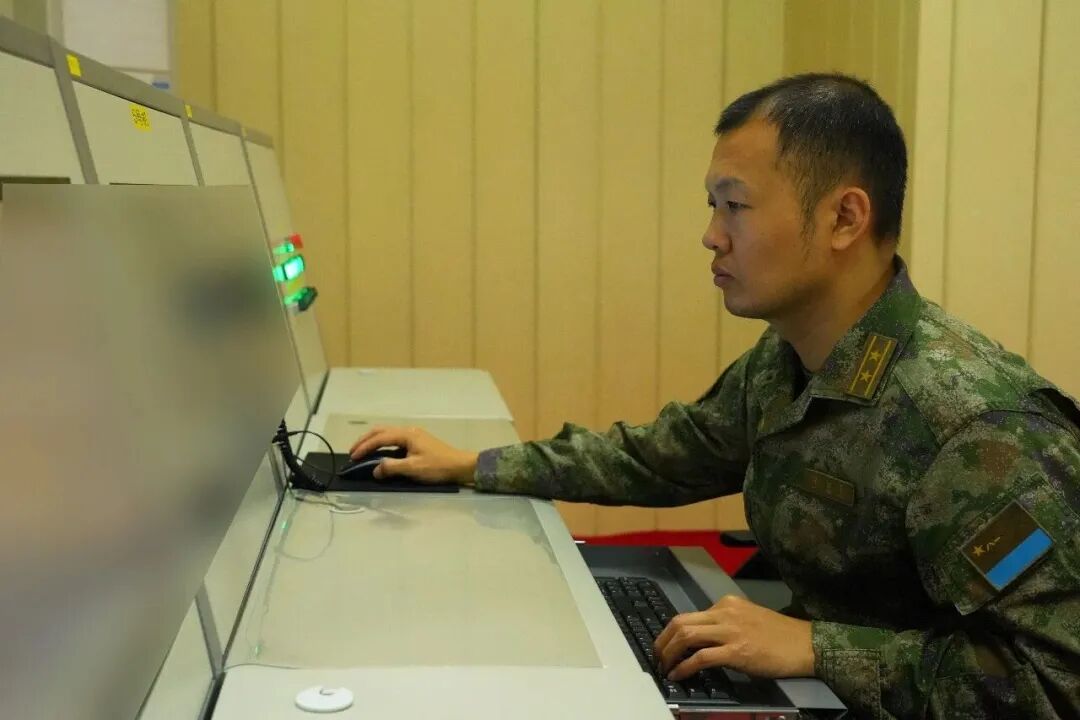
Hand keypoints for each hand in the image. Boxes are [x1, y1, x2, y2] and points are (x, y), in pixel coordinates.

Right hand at [348, 426, 478, 485]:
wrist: (460, 466)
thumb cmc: (437, 466)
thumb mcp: (413, 468)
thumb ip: (391, 467)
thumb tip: (375, 469)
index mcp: (407, 434)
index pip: (379, 438)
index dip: (364, 447)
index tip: (352, 457)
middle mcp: (408, 431)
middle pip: (381, 431)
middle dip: (365, 440)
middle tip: (352, 452)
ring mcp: (413, 435)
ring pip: (387, 434)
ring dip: (373, 441)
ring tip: (362, 452)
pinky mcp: (417, 441)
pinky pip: (394, 439)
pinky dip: (383, 444)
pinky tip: (379, 453)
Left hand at [654, 594, 814, 679]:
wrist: (805, 644)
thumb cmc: (779, 635)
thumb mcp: (747, 619)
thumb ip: (724, 624)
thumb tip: (700, 641)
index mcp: (726, 604)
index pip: (689, 615)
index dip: (671, 633)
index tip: (665, 645)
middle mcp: (725, 612)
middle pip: (680, 622)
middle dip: (662, 641)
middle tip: (657, 657)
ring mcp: (730, 631)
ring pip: (686, 636)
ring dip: (669, 653)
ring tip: (664, 667)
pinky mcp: (737, 651)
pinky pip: (701, 657)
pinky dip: (684, 667)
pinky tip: (678, 675)